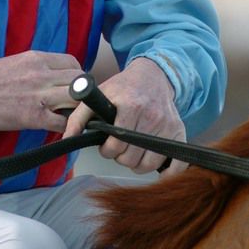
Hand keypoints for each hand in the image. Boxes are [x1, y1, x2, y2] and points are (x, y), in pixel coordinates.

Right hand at [0, 50, 82, 132]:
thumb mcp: (15, 62)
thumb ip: (37, 66)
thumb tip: (54, 75)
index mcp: (35, 58)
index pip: (72, 62)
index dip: (78, 75)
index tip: (75, 85)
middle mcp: (40, 74)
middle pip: (80, 80)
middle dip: (83, 92)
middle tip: (77, 102)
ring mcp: (38, 95)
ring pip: (76, 99)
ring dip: (78, 109)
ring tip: (72, 115)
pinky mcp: (33, 117)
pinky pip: (62, 122)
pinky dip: (66, 127)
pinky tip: (60, 128)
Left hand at [63, 57, 186, 175]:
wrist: (153, 76)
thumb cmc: (124, 87)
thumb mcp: (99, 95)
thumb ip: (80, 117)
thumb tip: (68, 138)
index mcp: (130, 106)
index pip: (116, 145)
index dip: (107, 150)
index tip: (106, 144)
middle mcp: (152, 116)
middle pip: (131, 159)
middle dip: (121, 156)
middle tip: (120, 145)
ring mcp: (167, 126)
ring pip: (149, 165)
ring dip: (138, 164)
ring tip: (133, 150)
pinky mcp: (180, 132)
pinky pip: (177, 164)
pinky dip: (167, 172)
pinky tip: (156, 165)